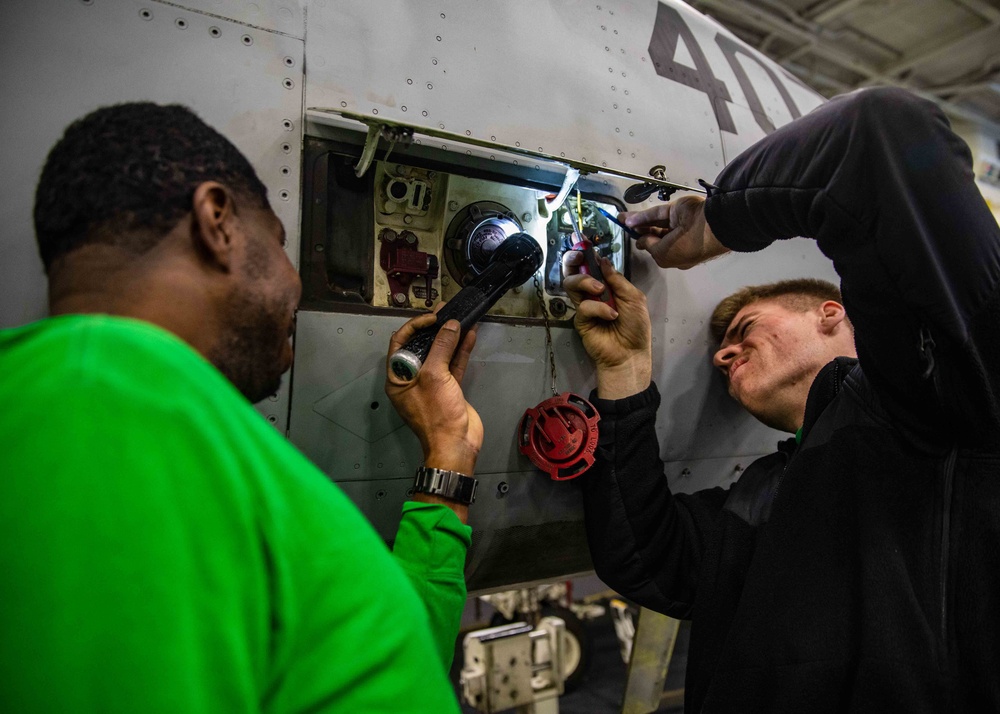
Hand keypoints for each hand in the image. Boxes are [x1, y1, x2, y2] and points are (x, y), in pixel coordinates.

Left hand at [385, 313, 482, 476]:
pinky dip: (461, 350)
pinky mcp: (450, 388)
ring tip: (460, 315)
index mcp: (398, 377)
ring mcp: (432, 383)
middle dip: (434, 328)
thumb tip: (450, 325)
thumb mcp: (434, 377)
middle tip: (446, 310)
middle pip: (421, 346)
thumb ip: (442, 348)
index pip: (400, 343)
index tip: (432, 318)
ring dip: (450, 336)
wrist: (456, 445)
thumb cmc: (436, 413)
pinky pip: (454, 364)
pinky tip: (470, 334)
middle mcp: (412, 378)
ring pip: (440, 354)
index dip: (414, 327)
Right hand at [562, 254, 651, 398]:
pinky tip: (611, 315)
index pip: (592, 267)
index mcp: (607, 286)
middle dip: (573, 261)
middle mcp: (592, 294)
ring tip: (600, 289)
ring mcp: (585, 306)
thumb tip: (603, 261)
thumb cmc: (636, 327)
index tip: (585, 245)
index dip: (586, 255)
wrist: (630, 353)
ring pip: (571, 284)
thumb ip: (617, 279)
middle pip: (573, 272)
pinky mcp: (580, 320)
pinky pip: (583, 307)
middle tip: (580, 257)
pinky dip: (598, 308)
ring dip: (585, 281)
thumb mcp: (634, 298)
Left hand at [623, 195, 728, 268]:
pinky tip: (629, 218)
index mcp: (677, 255)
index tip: (633, 240)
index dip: (644, 244)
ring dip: (637, 222)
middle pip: (654, 234)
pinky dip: (642, 216)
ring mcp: (676, 224)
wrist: (708, 228)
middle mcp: (677, 240)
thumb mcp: (663, 254)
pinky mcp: (675, 210)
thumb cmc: (686, 248)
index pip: (658, 249)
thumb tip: (638, 241)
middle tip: (624, 227)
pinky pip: (656, 214)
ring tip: (622, 219)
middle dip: (639, 232)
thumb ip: (649, 245)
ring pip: (653, 223)